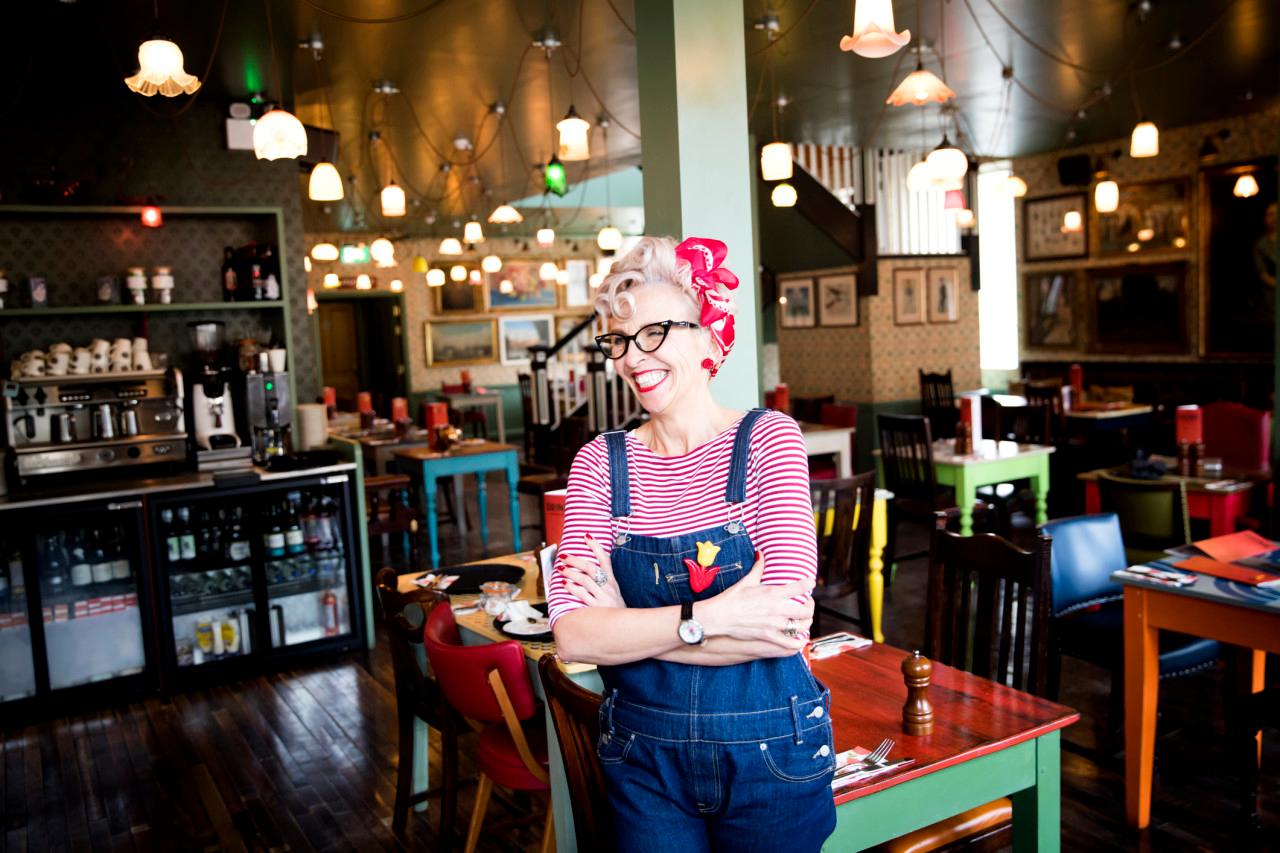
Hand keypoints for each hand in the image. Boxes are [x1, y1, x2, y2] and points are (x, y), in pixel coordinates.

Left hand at [560, 534, 625, 607]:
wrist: (625, 627)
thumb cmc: (615, 609)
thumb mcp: (614, 593)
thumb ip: (604, 581)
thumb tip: (587, 570)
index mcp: (613, 581)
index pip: (605, 559)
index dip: (596, 547)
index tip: (586, 536)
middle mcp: (609, 587)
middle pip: (591, 568)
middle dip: (575, 560)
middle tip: (564, 556)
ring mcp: (603, 597)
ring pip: (585, 580)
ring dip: (571, 573)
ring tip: (561, 569)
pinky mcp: (596, 608)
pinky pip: (582, 595)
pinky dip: (572, 588)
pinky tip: (565, 584)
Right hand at [698, 551, 813, 650]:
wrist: (720, 616)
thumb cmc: (732, 597)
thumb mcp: (747, 580)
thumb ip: (758, 567)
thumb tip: (760, 553)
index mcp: (774, 592)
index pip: (801, 587)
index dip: (809, 584)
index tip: (810, 583)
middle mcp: (777, 608)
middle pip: (806, 610)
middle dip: (810, 607)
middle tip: (806, 604)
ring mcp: (774, 624)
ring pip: (802, 626)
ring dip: (805, 623)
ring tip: (803, 620)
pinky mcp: (769, 636)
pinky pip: (790, 643)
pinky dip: (798, 643)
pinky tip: (799, 640)